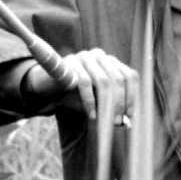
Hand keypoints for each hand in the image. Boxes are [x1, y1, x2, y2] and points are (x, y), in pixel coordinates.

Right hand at [23, 48, 138, 120]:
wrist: (47, 87)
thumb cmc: (75, 95)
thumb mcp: (96, 101)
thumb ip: (110, 108)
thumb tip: (126, 123)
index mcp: (111, 62)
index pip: (129, 76)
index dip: (132, 95)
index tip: (130, 115)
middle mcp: (100, 56)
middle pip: (118, 78)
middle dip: (120, 102)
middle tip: (117, 122)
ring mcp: (85, 57)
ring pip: (103, 80)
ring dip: (106, 103)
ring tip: (106, 120)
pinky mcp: (71, 64)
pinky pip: (85, 83)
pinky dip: (90, 101)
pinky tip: (92, 115)